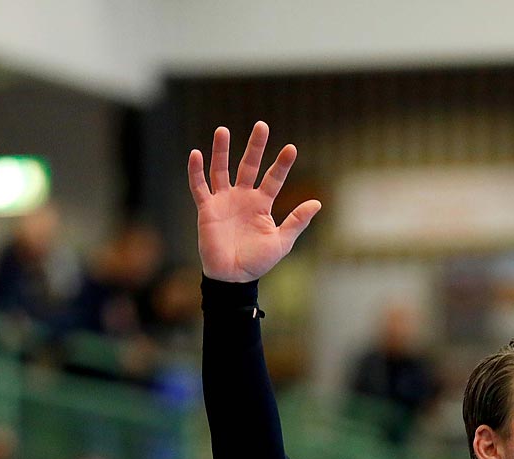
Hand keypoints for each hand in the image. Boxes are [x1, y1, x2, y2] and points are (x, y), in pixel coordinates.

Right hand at [187, 123, 321, 282]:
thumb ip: (297, 221)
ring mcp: (223, 201)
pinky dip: (196, 171)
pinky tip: (196, 154)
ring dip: (221, 150)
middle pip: (248, 166)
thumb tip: (317, 202)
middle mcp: (242, 197)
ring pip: (221, 169)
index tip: (291, 148)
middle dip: (255, 147)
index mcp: (261, 204)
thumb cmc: (257, 262)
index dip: (282, 164)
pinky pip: (199, 187)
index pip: (273, 178)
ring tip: (223, 130)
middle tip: (262, 125)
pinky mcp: (206, 209)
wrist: (233, 277)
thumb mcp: (281, 242)